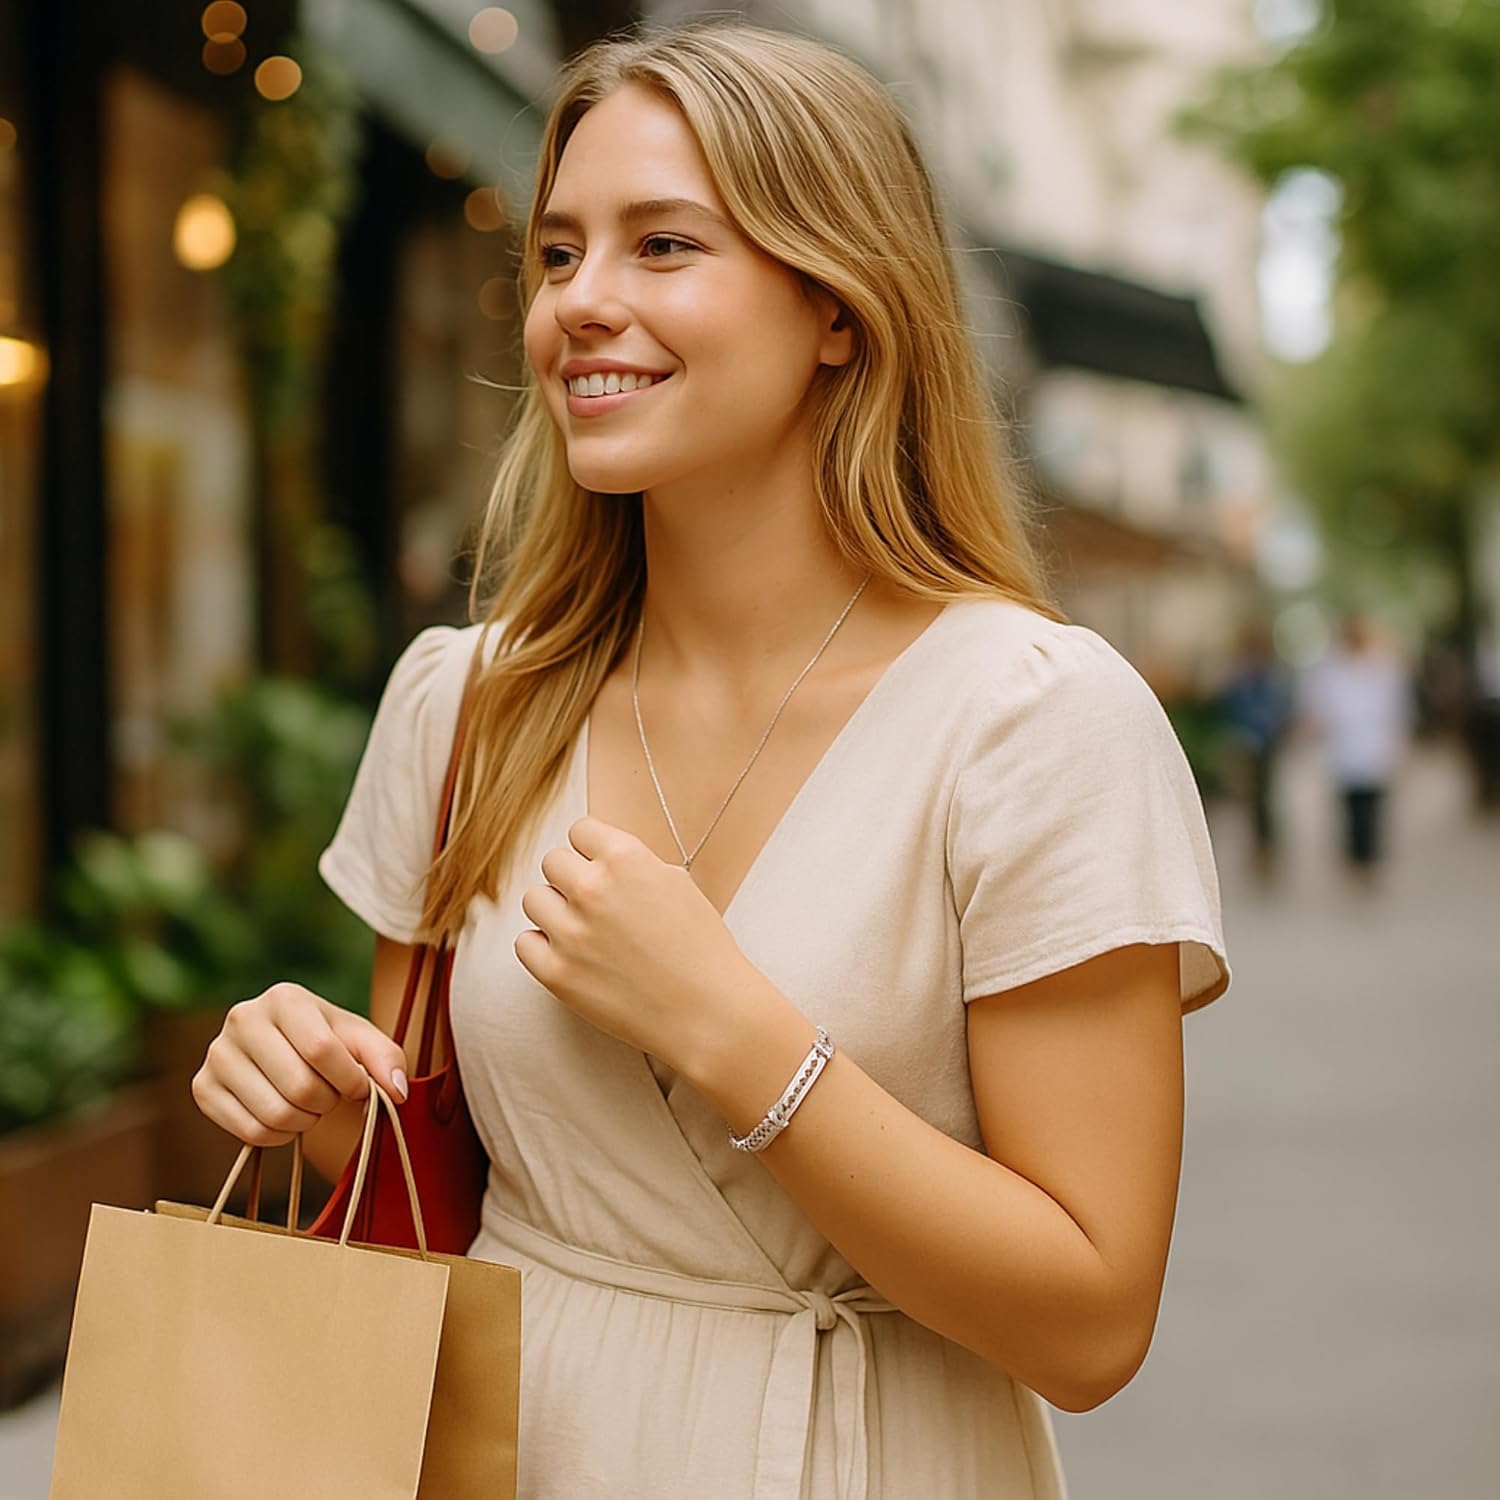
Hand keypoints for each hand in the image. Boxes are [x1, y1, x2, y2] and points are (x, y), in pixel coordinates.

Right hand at [191, 982, 408, 1146]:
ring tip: (308, 1103)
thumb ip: (388, 1060)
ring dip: (304, 1120)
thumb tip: (396, 1091)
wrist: (289, 1054)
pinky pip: (250, 1132)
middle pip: (299, 1086)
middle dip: (327, 1102)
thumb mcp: (363, 1042)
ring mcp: (217, 1053)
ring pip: (274, 1114)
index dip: (349, 1079)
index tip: (360, 1087)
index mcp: (285, 998)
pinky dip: (278, 1136)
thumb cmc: (331, 1045)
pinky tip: (285, 1115)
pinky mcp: (203, 1087)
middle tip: (330, 1095)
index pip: (320, 1050)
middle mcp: (243, 1018)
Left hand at [514, 816, 759, 1075]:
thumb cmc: (702, 949)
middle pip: (552, 861)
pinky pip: (525, 943)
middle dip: (572, 878)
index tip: (602, 868)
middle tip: (596, 905)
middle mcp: (592, 889)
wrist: (709, 1012)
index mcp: (625, 859)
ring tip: (583, 931)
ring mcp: (570, 932)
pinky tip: (571, 955)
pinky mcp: (556, 973)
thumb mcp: (678, 885)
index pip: (580, 830)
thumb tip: (600, 860)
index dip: (592, 850)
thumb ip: (634, 865)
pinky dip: (543, 947)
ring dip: (555, 911)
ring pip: (534, 899)